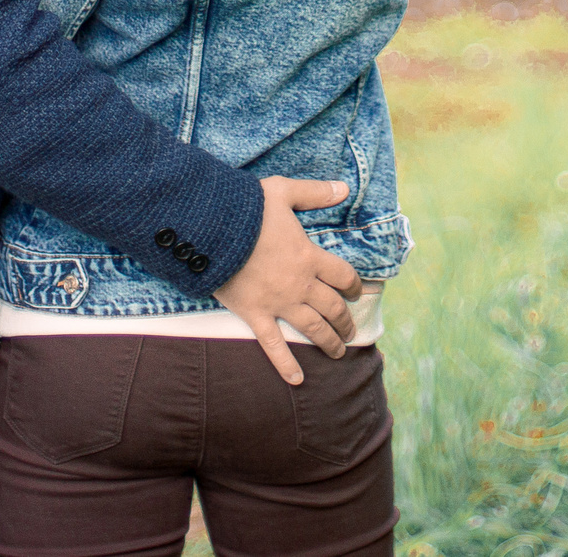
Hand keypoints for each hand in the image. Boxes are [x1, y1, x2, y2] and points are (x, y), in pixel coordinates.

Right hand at [212, 177, 364, 384]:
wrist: (211, 231)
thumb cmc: (247, 209)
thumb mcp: (283, 192)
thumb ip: (314, 192)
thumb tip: (344, 188)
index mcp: (309, 256)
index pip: (342, 276)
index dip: (353, 285)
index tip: (357, 292)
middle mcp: (300, 284)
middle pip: (332, 308)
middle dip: (344, 320)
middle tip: (350, 330)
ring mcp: (278, 303)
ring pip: (312, 329)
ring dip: (329, 341)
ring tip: (338, 352)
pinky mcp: (255, 315)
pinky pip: (273, 345)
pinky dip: (286, 364)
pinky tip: (298, 380)